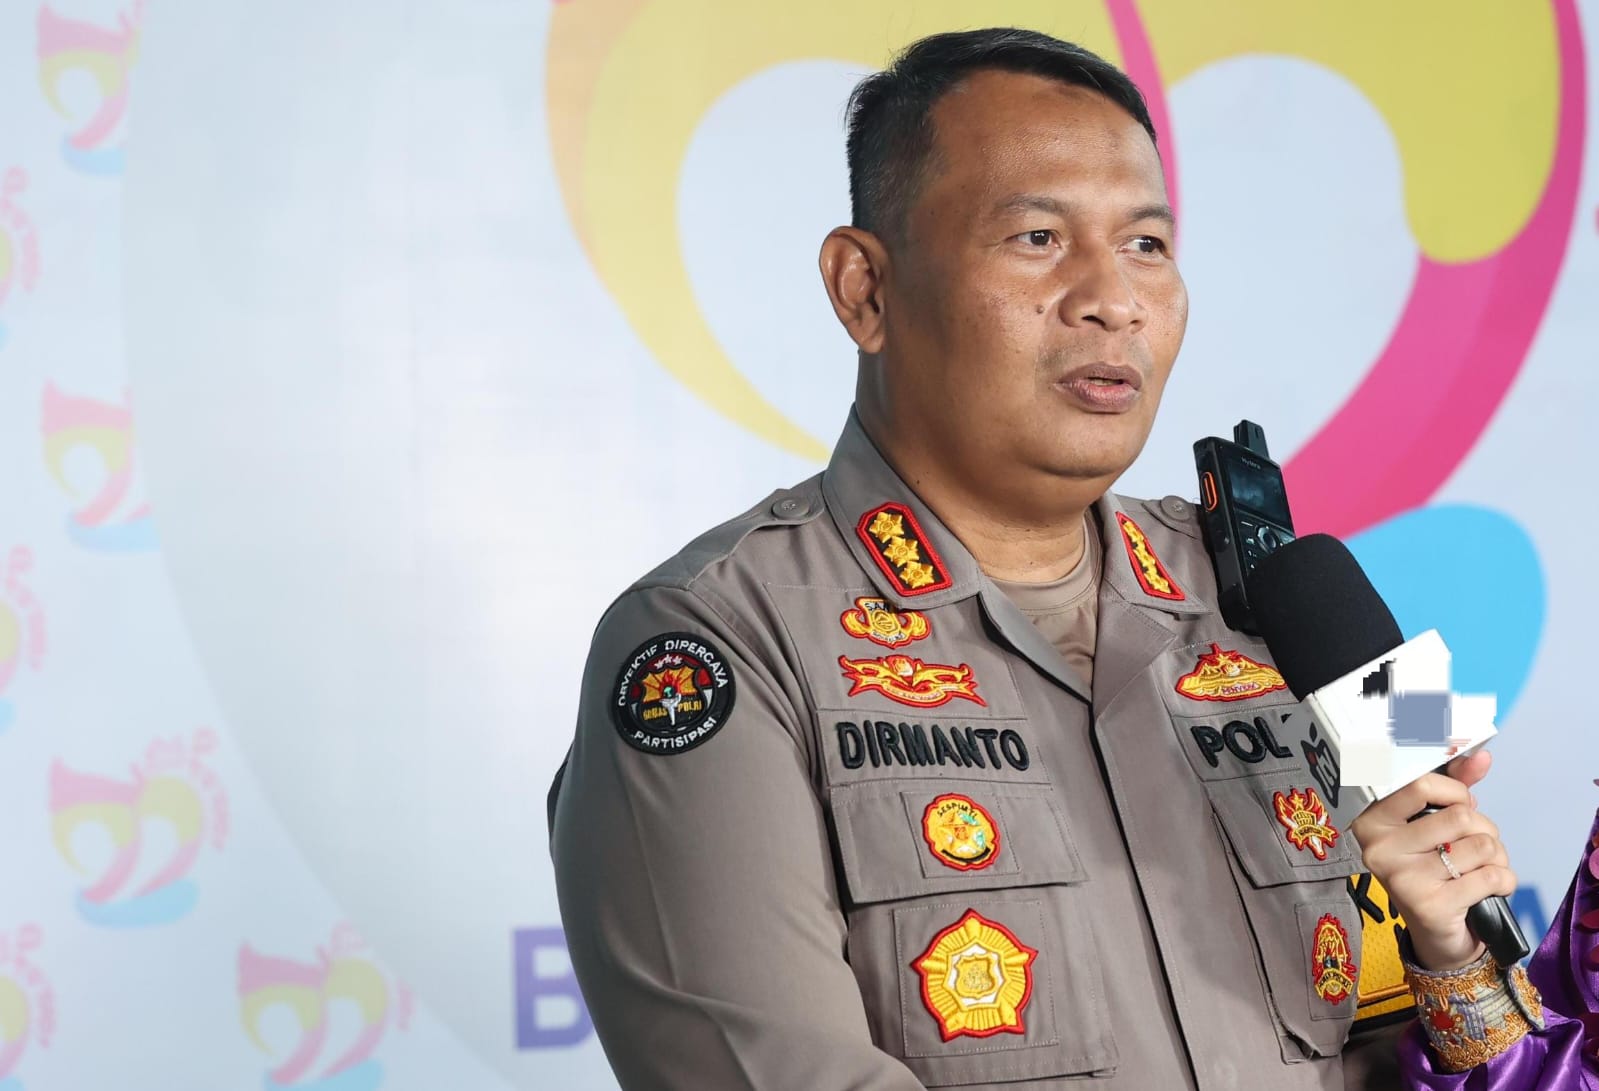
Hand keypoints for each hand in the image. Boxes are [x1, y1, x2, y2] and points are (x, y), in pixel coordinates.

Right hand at [1349, 751, 1515, 970]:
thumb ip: (1455, 785)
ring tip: (1482, 867)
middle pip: (1460, 816)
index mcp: (1372, 819)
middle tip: (1475, 844)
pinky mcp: (1430, 906)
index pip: (1421, 783)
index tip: (1460, 804)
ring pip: (1481, 845)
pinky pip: (1491, 876)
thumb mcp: (1438, 822)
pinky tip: (1492, 888)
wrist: (1437, 932)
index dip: (1456, 791)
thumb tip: (1482, 754)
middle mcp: (1378, 847)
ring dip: (1497, 857)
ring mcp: (1401, 878)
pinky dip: (1505, 880)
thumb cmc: (1435, 865)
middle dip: (1484, 829)